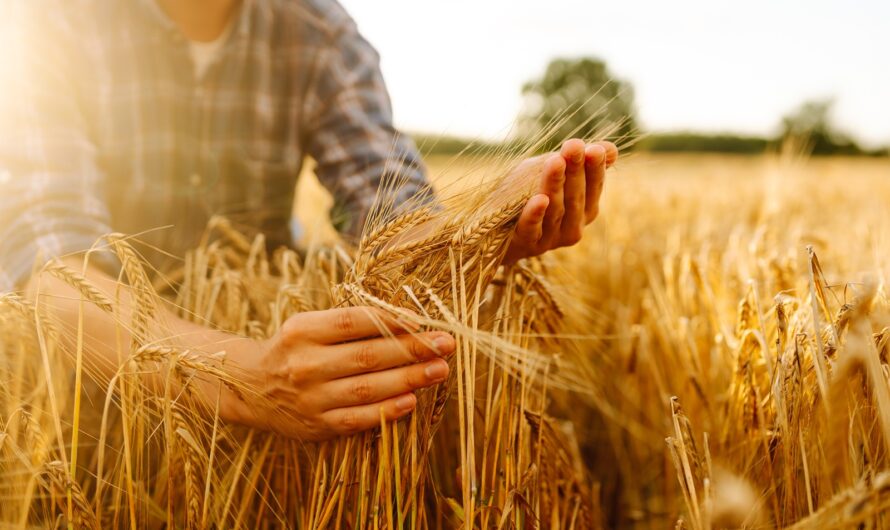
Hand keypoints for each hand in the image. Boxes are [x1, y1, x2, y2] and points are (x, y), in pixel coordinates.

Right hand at [224, 307, 454, 440]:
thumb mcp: (310, 325)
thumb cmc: (294, 349)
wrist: (251, 388)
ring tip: (439, 370)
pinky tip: (413, 401)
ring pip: (367, 388)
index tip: (424, 321)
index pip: (354, 322)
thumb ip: (351, 322)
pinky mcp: (316, 425)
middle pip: (367, 355)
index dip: (392, 321)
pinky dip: (387, 410)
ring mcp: (310, 398)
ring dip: (409, 379)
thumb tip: (408, 321)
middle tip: (446, 344)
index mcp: (303, 330)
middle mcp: (305, 364)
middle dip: (412, 349)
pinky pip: (357, 418)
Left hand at [503, 139, 617, 263]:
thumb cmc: (525, 194)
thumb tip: (611, 149)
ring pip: (555, 210)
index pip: (594, 187)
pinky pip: (532, 229)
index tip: (592, 148)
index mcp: (584, 210)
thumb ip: (576, 162)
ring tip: (555, 161)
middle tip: (574, 146)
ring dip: (555, 185)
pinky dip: (535, 214)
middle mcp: (572, 227)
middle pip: (576, 198)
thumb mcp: (549, 172)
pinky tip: (539, 199)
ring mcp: (550, 238)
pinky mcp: (526, 244)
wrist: (492, 227)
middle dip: (575, 170)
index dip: (594, 168)